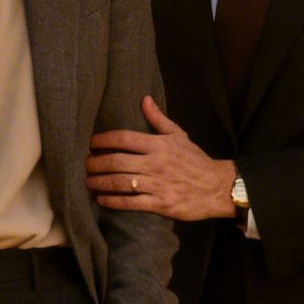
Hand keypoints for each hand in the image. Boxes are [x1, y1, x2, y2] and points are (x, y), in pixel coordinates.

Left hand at [86, 96, 236, 220]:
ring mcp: (157, 184)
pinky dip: (113, 201)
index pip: (124, 138)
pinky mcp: (160, 204)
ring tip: (89, 181)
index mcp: (159, 145)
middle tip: (86, 164)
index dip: (104, 140)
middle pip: (117, 161)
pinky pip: (131, 202)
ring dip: (100, 182)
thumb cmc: (195, 160)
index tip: (92, 143)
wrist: (216, 187)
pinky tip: (102, 199)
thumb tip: (144, 99)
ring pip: (120, 182)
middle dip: (96, 163)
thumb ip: (158, 119)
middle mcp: (155, 163)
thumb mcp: (178, 135)